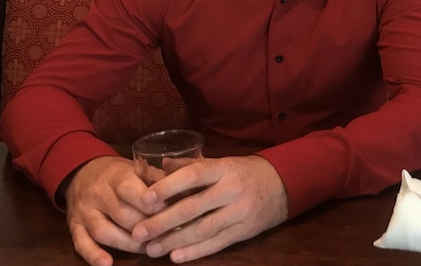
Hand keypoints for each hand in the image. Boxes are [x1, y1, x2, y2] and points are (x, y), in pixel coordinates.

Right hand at [65, 155, 162, 265]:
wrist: (82, 172)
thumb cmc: (119, 174)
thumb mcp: (138, 168)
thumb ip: (158, 179)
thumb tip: (184, 189)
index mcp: (117, 176)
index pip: (129, 189)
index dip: (147, 203)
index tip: (166, 211)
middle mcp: (98, 194)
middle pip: (120, 213)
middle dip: (143, 227)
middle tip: (164, 236)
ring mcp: (84, 212)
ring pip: (103, 230)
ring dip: (126, 243)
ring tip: (147, 250)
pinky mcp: (74, 226)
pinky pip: (80, 243)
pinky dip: (93, 255)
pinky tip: (107, 264)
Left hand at [131, 155, 287, 262]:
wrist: (281, 185)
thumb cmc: (243, 172)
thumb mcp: (221, 163)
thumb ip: (191, 166)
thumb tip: (159, 165)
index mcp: (223, 169)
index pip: (193, 176)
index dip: (169, 187)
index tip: (146, 199)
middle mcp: (231, 189)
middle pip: (193, 207)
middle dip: (163, 222)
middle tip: (139, 232)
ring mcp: (239, 211)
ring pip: (203, 229)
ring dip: (175, 241)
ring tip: (152, 249)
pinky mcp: (244, 230)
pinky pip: (217, 243)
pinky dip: (196, 251)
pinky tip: (177, 256)